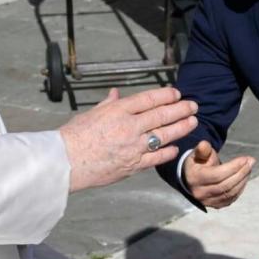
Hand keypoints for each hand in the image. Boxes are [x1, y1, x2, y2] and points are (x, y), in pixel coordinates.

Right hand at [59, 87, 197, 191]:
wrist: (65, 163)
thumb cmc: (73, 137)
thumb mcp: (90, 114)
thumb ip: (107, 104)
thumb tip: (115, 93)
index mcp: (117, 111)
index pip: (149, 99)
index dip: (166, 95)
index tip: (177, 94)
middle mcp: (128, 127)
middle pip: (162, 115)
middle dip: (181, 109)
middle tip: (193, 106)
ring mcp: (133, 147)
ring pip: (164, 135)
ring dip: (181, 128)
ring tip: (193, 122)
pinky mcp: (133, 165)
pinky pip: (157, 158)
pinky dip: (168, 152)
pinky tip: (176, 147)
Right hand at [183, 140, 254, 208]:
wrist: (191, 179)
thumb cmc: (198, 163)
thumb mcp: (198, 154)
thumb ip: (202, 150)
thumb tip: (204, 144)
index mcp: (195, 179)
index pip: (217, 175)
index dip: (233, 167)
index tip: (245, 158)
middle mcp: (200, 193)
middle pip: (225, 185)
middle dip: (241, 173)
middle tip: (250, 162)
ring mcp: (208, 202)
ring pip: (230, 193)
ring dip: (243, 180)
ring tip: (249, 167)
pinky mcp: (215, 205)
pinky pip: (231, 198)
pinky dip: (240, 188)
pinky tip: (244, 178)